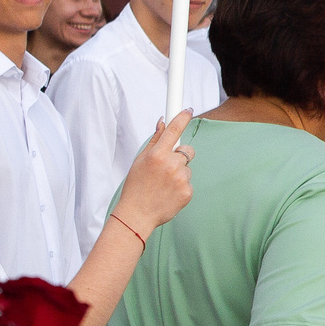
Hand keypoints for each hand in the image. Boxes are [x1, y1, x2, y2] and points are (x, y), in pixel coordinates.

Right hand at [112, 112, 194, 236]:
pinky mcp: (187, 192)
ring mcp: (181, 179)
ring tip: (163, 185)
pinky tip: (168, 193)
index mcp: (156, 155)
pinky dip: (180, 187)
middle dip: (181, 154)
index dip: (182, 117)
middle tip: (167, 166)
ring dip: (179, 173)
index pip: (174, 130)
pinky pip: (188, 182)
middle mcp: (170, 165)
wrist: (137, 215)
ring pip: (187, 168)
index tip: (188, 110)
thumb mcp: (139, 161)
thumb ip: (154, 141)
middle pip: (187, 150)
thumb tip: (162, 122)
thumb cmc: (136, 187)